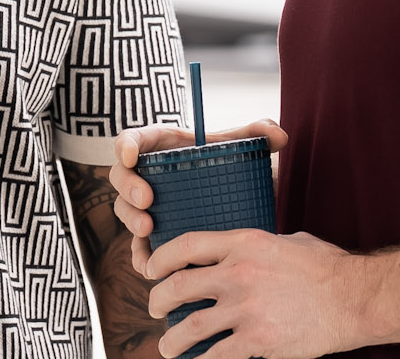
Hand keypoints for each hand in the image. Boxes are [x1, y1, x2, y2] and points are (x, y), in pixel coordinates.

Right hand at [109, 119, 287, 274]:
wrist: (242, 201)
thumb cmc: (235, 167)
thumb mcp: (245, 147)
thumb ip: (260, 133)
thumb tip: (278, 135)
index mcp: (165, 147)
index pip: (134, 139)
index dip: (126, 145)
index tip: (132, 156)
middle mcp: (151, 175)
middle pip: (121, 176)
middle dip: (128, 187)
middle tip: (147, 200)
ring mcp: (150, 207)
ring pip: (125, 210)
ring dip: (130, 220)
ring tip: (149, 229)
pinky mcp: (157, 235)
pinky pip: (138, 246)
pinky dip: (139, 255)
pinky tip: (149, 265)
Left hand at [144, 228, 370, 358]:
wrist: (355, 299)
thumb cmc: (329, 269)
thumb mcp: (289, 241)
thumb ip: (261, 246)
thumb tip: (245, 252)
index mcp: (244, 243)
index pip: (187, 246)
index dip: (161, 259)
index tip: (151, 270)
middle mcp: (238, 273)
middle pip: (179, 286)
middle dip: (158, 301)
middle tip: (154, 310)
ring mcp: (246, 309)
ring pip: (190, 327)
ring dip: (172, 340)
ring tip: (167, 347)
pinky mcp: (258, 341)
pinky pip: (215, 357)